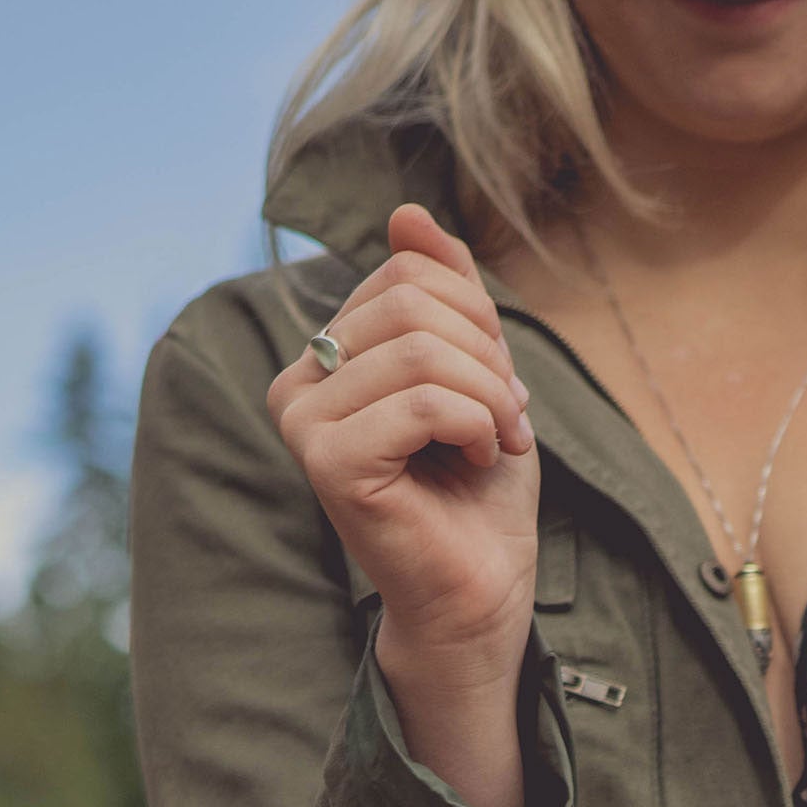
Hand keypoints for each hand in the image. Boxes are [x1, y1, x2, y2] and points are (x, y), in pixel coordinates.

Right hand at [269, 203, 538, 806]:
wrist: (480, 593)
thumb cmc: (477, 493)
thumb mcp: (475, 369)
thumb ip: (443, 291)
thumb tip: (407, 213)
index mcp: (325, 356)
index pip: (407, 276)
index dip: (476, 319)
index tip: (497, 387)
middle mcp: (299, 384)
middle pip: (414, 304)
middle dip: (486, 356)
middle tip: (508, 420)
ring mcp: (305, 424)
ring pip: (423, 350)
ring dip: (491, 396)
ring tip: (500, 442)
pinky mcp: (329, 464)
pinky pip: (423, 401)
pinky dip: (477, 426)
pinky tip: (478, 461)